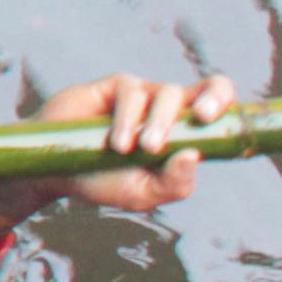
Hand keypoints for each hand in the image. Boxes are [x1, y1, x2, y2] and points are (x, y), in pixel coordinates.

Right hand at [37, 70, 232, 213]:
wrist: (57, 172)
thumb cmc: (106, 182)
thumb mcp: (144, 194)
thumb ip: (174, 183)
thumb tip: (193, 155)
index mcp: (184, 130)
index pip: (218, 102)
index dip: (224, 102)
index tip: (214, 119)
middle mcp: (169, 108)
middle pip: (204, 88)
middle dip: (205, 104)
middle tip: (199, 120)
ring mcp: (143, 95)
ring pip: (167, 93)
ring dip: (157, 124)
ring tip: (136, 150)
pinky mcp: (113, 87)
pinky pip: (131, 92)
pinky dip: (127, 119)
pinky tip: (116, 144)